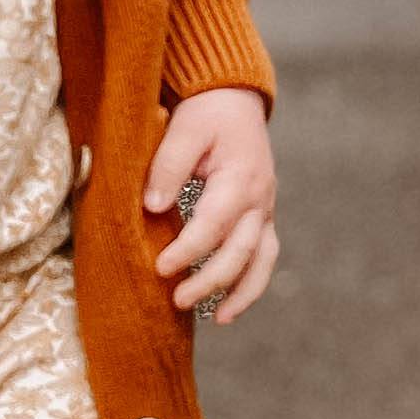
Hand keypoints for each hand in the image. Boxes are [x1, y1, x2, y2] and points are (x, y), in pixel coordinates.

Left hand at [144, 87, 277, 325]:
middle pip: (239, 250)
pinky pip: (264, 257)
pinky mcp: (263, 217)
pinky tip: (228, 309)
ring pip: (260, 260)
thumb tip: (153, 208)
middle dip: (210, 280)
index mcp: (240, 178)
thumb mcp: (184, 129)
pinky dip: (251, 284)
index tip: (160, 267)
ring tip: (215, 319)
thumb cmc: (206, 113)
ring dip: (239, 292)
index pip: (213, 224)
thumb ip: (168, 166)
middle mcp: (260, 199)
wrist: (235, 99)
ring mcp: (266, 210)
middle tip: (178, 299)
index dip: (188, 249)